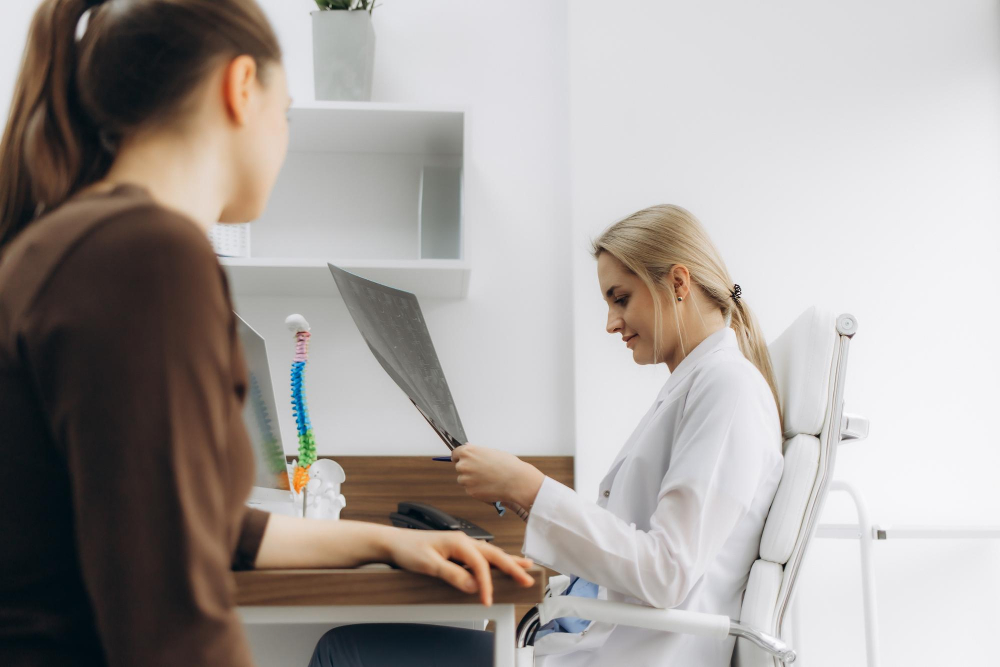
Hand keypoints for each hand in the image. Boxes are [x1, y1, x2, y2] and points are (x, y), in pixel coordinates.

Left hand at [386, 529, 534, 605]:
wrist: (393, 542)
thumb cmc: (407, 549)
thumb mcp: (428, 564)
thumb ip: (451, 574)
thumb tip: (471, 585)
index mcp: (458, 542)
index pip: (480, 564)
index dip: (486, 583)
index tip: (487, 599)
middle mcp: (463, 541)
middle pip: (493, 554)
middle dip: (512, 566)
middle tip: (528, 578)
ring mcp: (461, 544)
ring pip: (490, 552)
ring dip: (507, 560)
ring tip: (525, 566)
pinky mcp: (457, 549)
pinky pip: (482, 555)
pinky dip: (495, 559)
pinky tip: (500, 561)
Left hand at [451, 444, 544, 508]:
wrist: (516, 481)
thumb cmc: (507, 465)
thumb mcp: (491, 452)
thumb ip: (477, 453)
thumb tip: (468, 451)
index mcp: (468, 452)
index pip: (455, 453)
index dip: (458, 457)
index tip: (460, 460)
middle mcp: (464, 465)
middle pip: (459, 467)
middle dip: (468, 469)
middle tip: (481, 471)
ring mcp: (466, 479)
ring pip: (464, 480)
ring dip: (471, 480)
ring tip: (487, 479)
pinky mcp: (470, 491)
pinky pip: (470, 490)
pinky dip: (477, 489)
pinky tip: (489, 486)